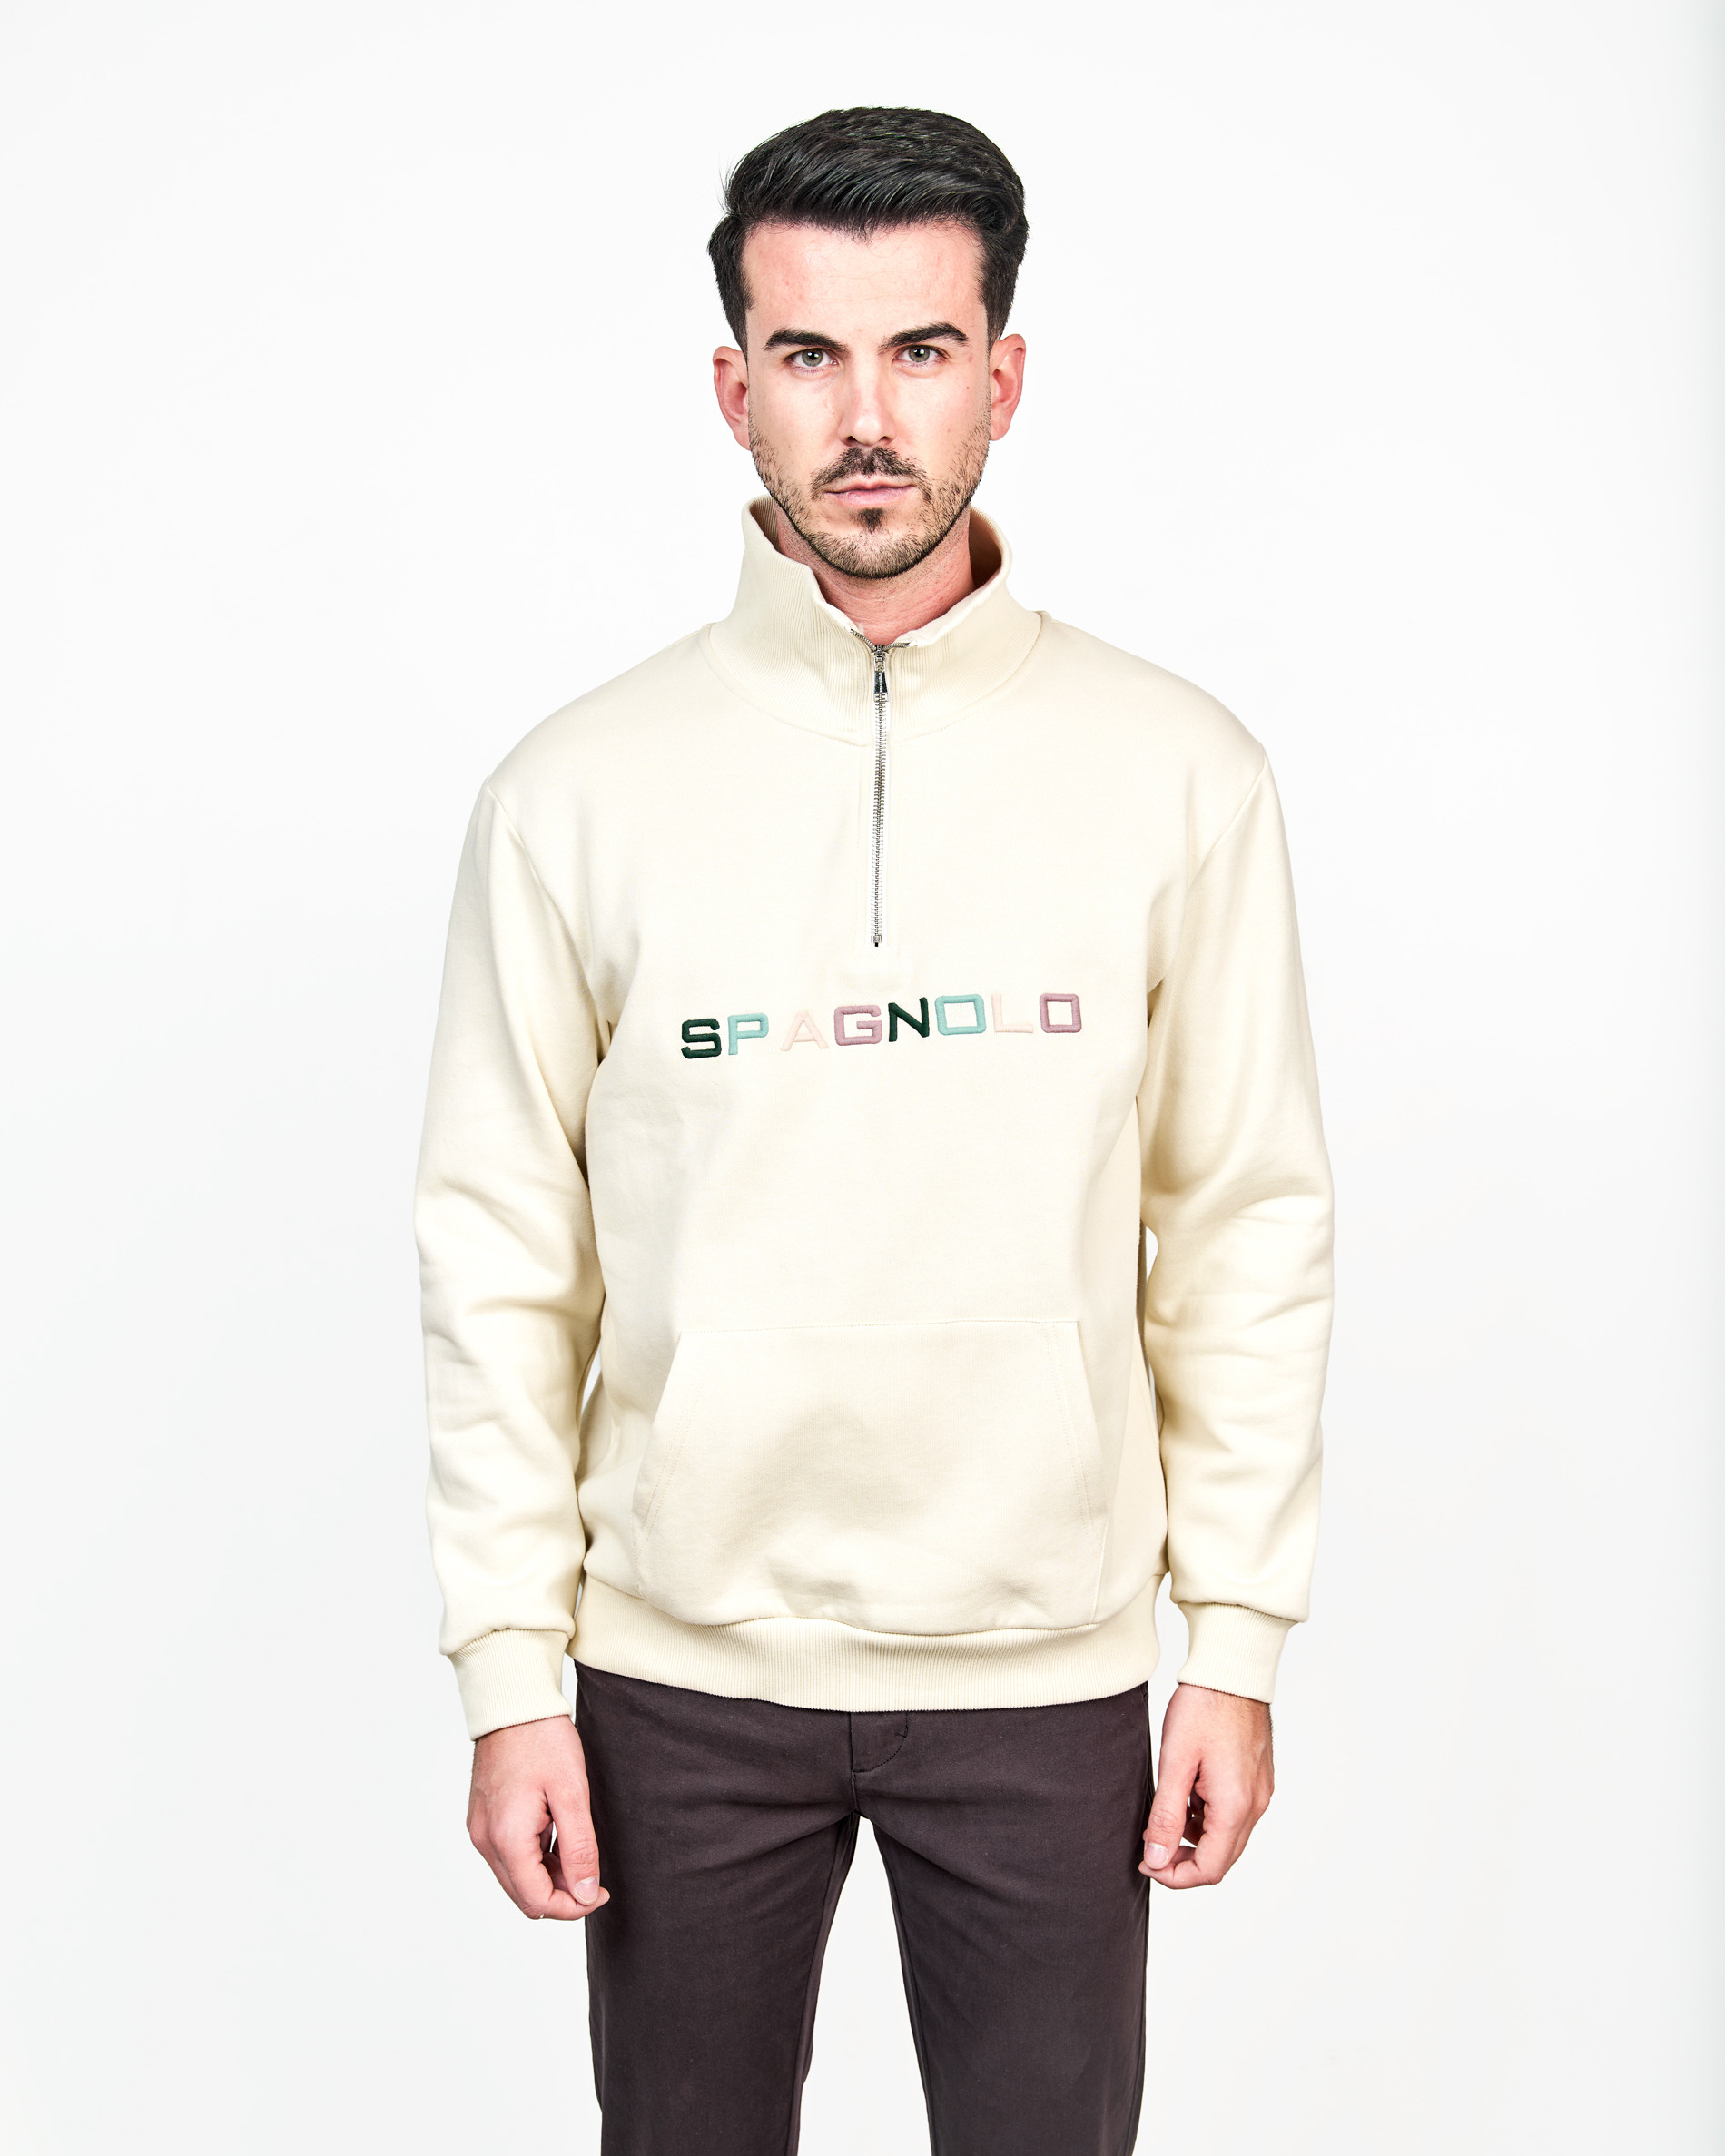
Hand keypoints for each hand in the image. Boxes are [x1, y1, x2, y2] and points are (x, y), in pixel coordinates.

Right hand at [468, 1712, 609, 1919]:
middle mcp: (485, 1840)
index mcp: (506, 1838)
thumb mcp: (572, 1793)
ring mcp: (480, 1830)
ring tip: (578, 1849)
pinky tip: (557, 1836)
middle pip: (523, 1896)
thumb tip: (586, 1894)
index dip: (573, 1907)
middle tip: (595, 1875)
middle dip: (562, 1895)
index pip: (537, 1901)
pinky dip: (534, 1858)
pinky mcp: (483, 1819)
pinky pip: (509, 1856)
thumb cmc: (543, 1739)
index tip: (601, 1892)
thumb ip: (579, 1849)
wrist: (513, 1703)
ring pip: (516, 1878)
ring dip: (548, 1877)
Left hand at [1140, 1682, 1273, 1889]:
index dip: (1175, 1876)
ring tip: (1165, 1815)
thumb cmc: (1203, 1708)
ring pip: (1228, 1838)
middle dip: (1184, 1862)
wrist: (1231, 1670)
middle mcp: (1255, 1805)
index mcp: (1235, 1806)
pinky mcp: (1257, 1779)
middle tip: (1150, 1850)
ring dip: (1196, 1839)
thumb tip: (1156, 1860)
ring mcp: (1259, 1792)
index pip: (1210, 1869)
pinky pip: (1233, 1814)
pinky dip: (1208, 1817)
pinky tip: (1187, 1794)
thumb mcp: (1175, 1763)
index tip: (1146, 1864)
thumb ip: (1166, 1817)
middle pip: (1221, 1859)